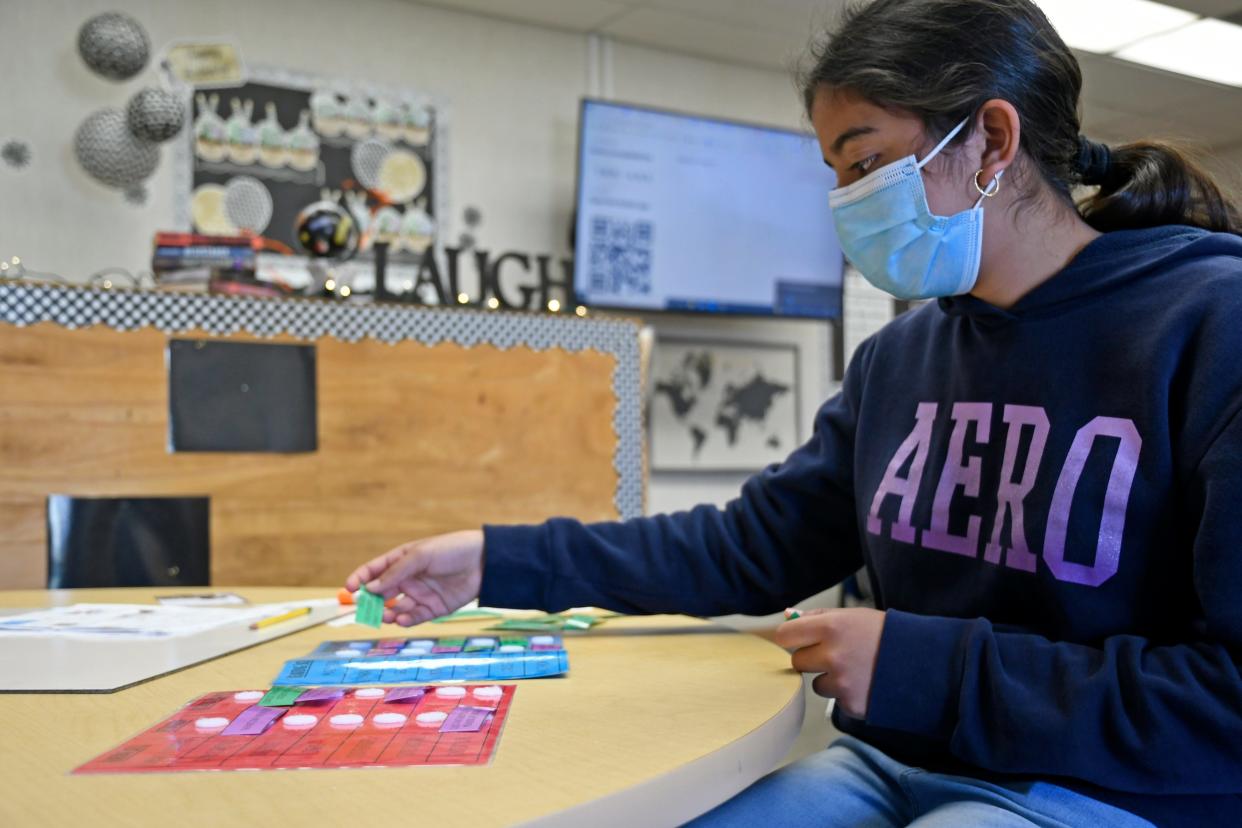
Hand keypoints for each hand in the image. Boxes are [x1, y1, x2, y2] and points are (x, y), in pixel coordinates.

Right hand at [344, 530, 484, 626]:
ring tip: (386, 615)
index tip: (349, 587)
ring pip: (396, 608)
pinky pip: (414, 617)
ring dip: (387, 613)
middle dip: (371, 602)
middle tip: (363, 609)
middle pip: (382, 593)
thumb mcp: (420, 555)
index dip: (360, 578)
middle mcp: (408, 579)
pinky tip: (400, 618)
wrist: (484, 561)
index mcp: (402, 560)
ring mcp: (420, 594)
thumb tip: (370, 588)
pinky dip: (405, 620)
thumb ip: (395, 572)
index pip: (375, 570)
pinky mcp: (434, 608)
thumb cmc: (451, 550)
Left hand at [773, 608, 886, 718]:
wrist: (925, 662)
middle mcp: (832, 655)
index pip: (785, 635)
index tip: (799, 640)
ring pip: (816, 684)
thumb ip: (818, 616)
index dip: (791, 638)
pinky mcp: (850, 704)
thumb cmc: (885, 634)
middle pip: (797, 662)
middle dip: (812, 660)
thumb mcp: (854, 616)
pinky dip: (848, 695)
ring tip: (857, 671)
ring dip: (830, 680)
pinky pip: (836, 700)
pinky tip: (867, 685)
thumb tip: (787, 615)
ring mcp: (841, 682)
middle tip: (836, 655)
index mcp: (831, 626)